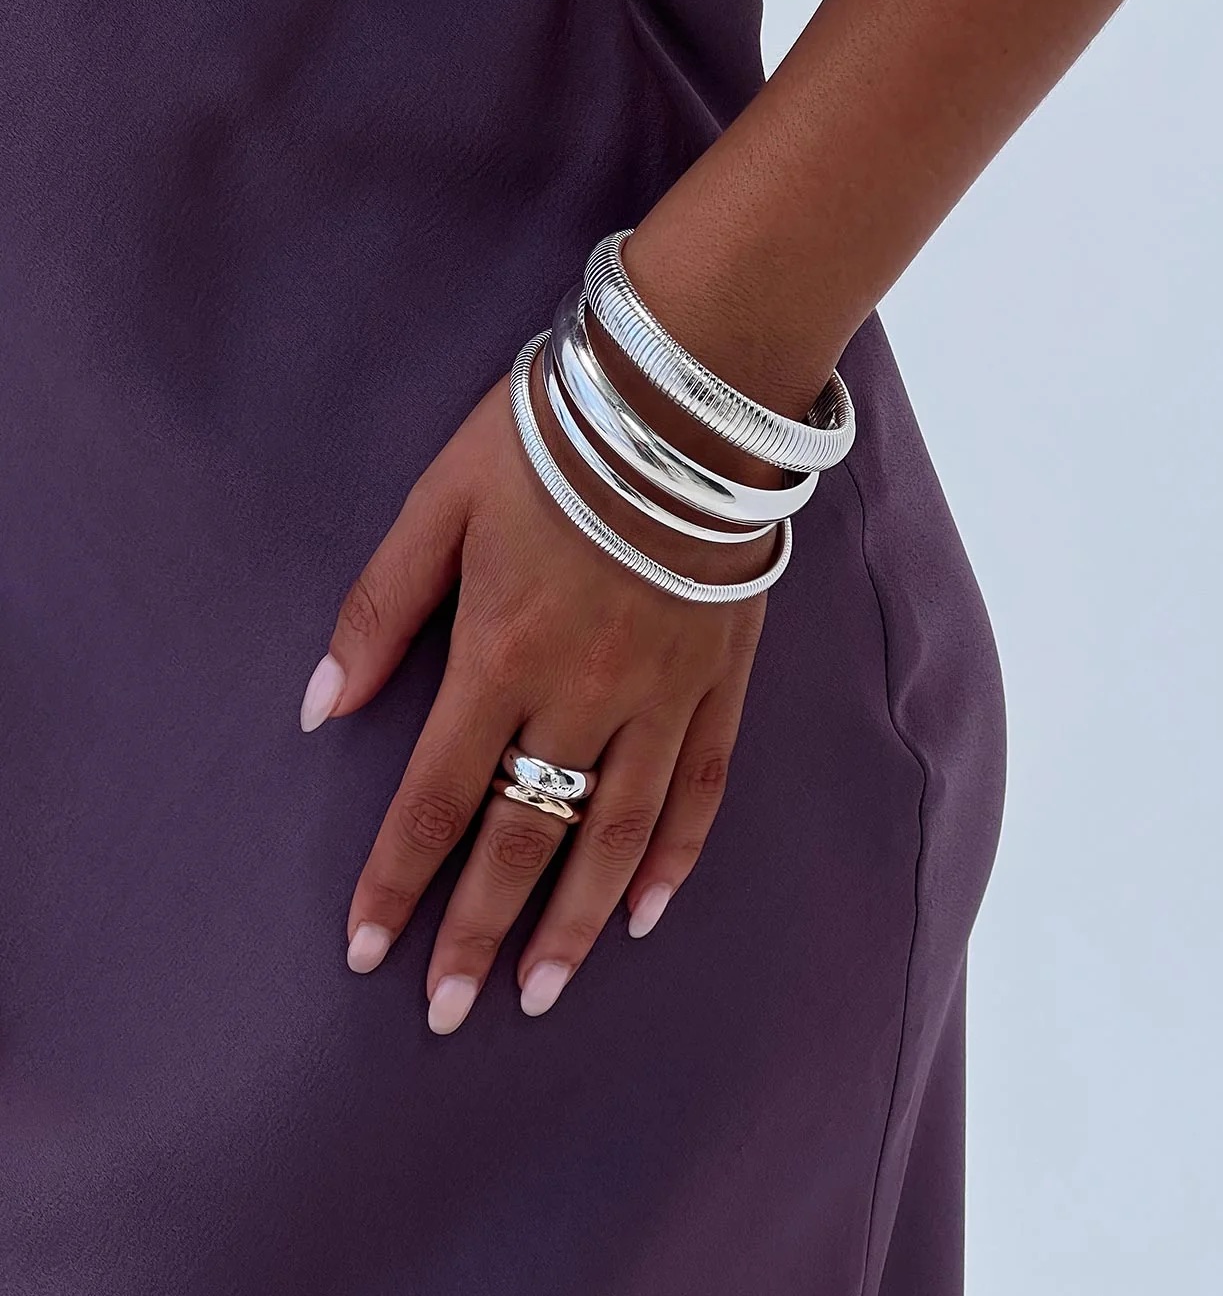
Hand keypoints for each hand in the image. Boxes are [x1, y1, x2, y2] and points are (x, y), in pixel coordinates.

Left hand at [300, 358, 770, 1032]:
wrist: (688, 390)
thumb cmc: (551, 432)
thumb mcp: (439, 499)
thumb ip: (380, 606)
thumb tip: (323, 706)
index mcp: (503, 651)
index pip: (437, 797)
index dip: (398, 880)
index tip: (367, 949)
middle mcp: (585, 692)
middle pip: (524, 835)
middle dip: (479, 931)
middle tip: (449, 1012)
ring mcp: (662, 692)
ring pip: (616, 834)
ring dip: (573, 922)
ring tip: (541, 992)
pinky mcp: (720, 676)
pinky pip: (701, 787)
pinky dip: (675, 857)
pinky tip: (649, 912)